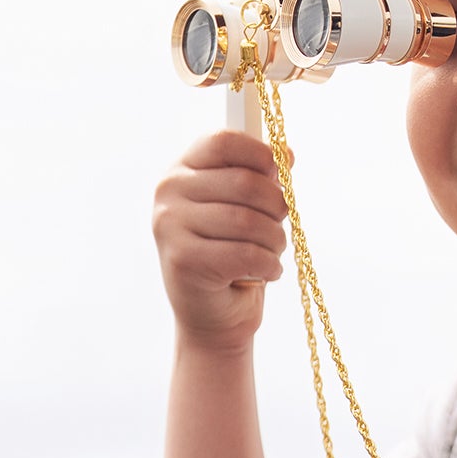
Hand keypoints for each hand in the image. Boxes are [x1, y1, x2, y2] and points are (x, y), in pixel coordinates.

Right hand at [152, 128, 292, 352]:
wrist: (213, 316)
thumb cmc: (233, 256)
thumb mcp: (247, 209)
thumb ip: (261, 179)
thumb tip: (287, 153)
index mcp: (181, 170)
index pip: (225, 141)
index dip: (262, 154)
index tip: (279, 175)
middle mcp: (168, 192)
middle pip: (246, 181)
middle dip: (277, 207)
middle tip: (280, 227)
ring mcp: (170, 225)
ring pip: (249, 221)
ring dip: (276, 240)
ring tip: (273, 253)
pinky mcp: (184, 260)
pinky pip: (246, 253)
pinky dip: (269, 265)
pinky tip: (268, 271)